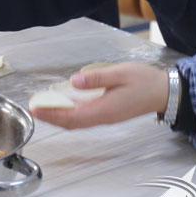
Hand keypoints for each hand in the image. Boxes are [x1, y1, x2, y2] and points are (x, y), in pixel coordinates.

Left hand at [30, 64, 169, 129]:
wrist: (163, 92)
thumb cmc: (144, 81)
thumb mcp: (120, 73)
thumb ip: (97, 78)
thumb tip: (74, 81)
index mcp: (104, 110)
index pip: (71, 116)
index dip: (52, 114)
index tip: (35, 109)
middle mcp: (102, 118)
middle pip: (70, 123)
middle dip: (50, 117)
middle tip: (32, 107)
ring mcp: (105, 117)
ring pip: (76, 122)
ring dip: (58, 116)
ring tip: (42, 106)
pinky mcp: (107, 114)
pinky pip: (83, 118)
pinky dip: (69, 114)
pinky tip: (62, 105)